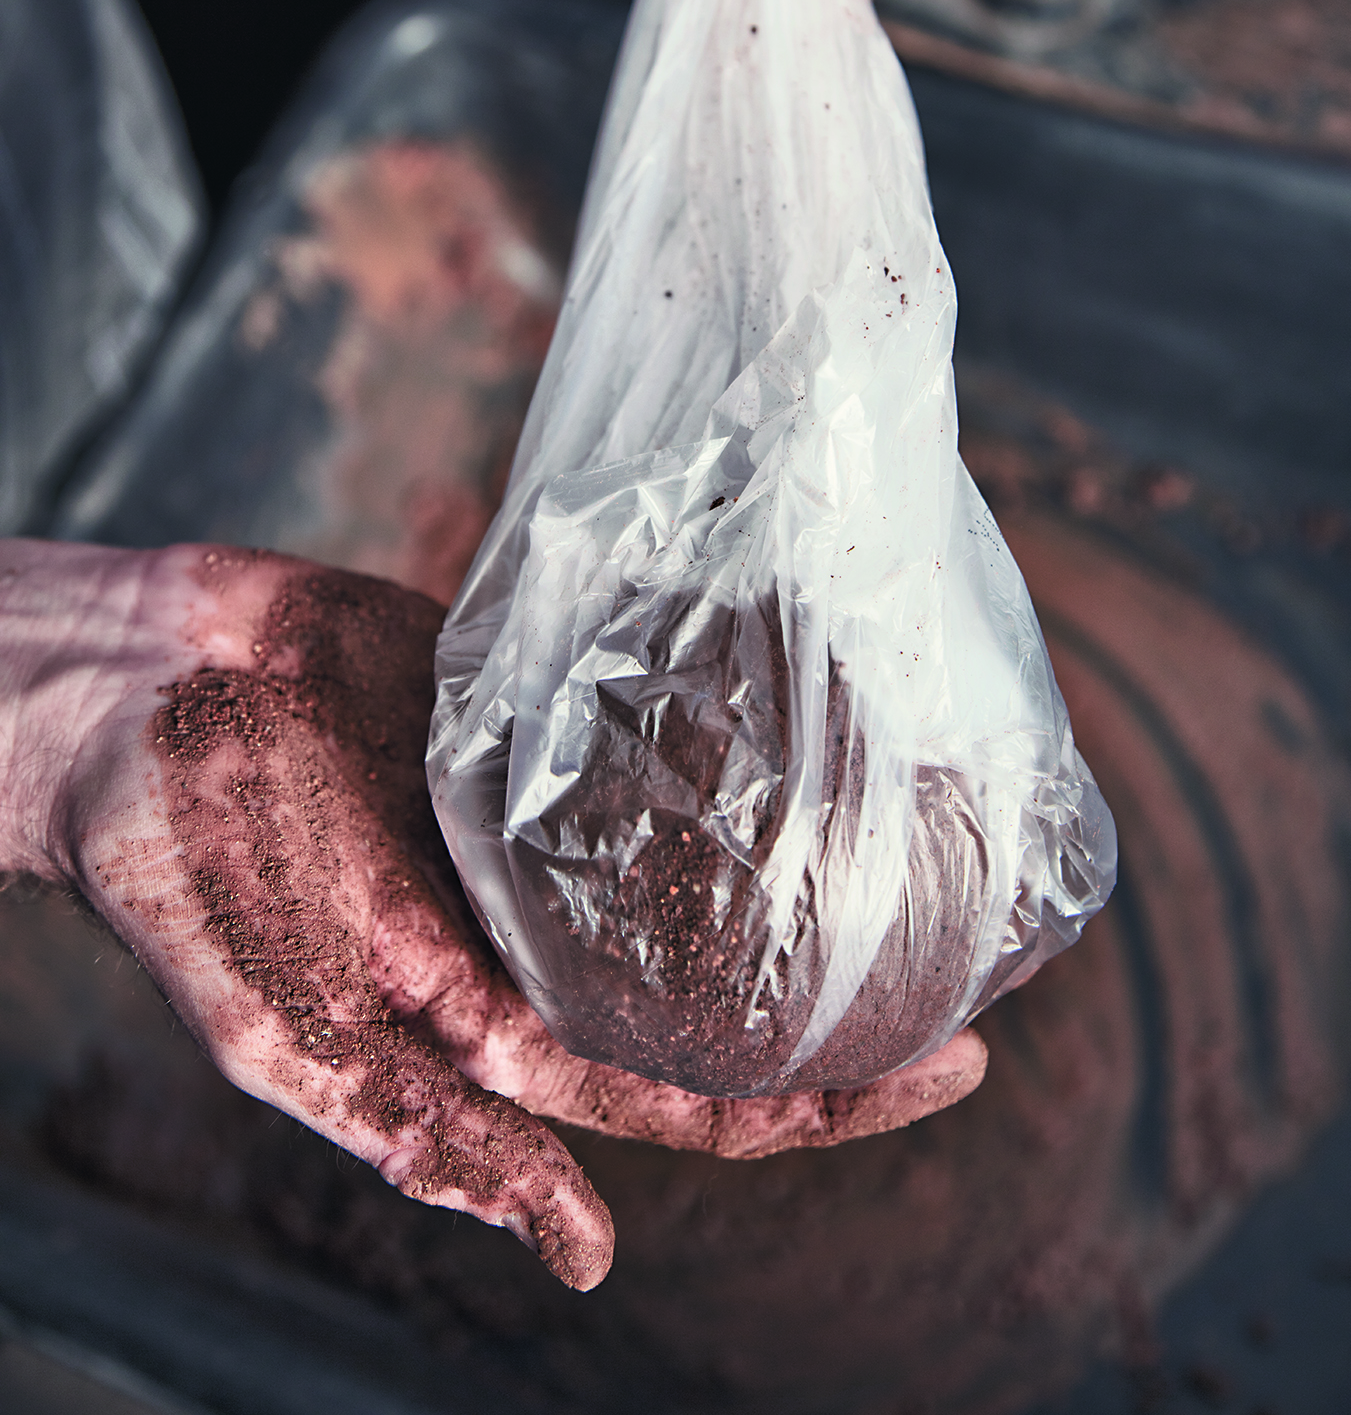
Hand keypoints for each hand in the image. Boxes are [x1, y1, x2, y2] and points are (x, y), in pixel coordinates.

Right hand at [1, 541, 984, 1289]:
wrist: (127, 691)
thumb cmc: (184, 872)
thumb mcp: (293, 1032)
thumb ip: (431, 1140)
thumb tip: (589, 1257)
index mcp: (489, 1018)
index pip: (687, 1084)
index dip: (818, 1094)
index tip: (955, 1066)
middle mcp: (530, 925)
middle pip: (714, 976)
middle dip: (843, 982)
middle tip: (984, 952)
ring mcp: (532, 816)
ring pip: (689, 855)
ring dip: (792, 858)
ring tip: (920, 833)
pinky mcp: (519, 711)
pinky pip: (644, 733)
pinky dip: (719, 737)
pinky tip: (800, 716)